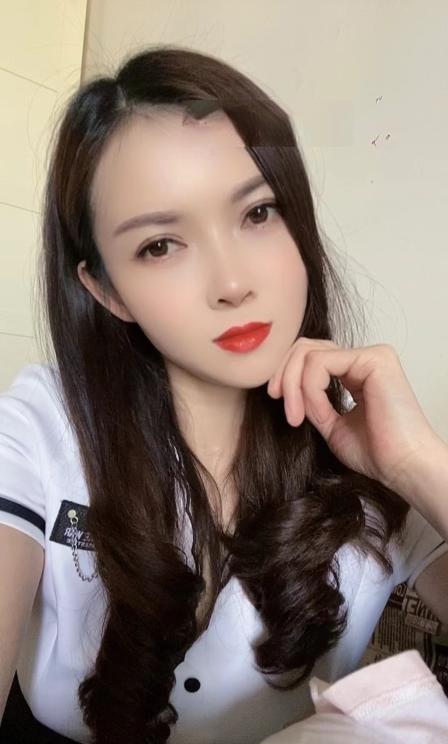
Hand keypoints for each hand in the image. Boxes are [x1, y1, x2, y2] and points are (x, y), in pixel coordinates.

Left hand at [267, 337, 440, 491]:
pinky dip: (310, 390)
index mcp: (356, 371)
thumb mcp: (331, 424)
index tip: (283, 407)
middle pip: (305, 347)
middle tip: (280, 404)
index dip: (287, 377)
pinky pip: (320, 364)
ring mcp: (370, 355)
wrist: (403, 467)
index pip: (310, 357)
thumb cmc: (376, 453)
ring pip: (308, 353)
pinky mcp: (373, 359)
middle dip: (284, 375)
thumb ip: (312, 401)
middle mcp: (364, 358)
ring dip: (294, 386)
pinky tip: (318, 413)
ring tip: (299, 416)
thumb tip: (284, 386)